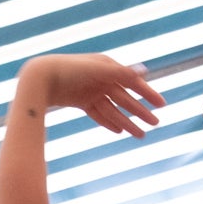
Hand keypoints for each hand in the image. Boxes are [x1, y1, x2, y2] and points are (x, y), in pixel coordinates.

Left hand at [21, 54, 162, 138]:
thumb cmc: (70, 70)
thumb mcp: (98, 71)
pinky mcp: (80, 101)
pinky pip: (98, 114)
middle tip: (156, 124)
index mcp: (108, 67)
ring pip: (113, 109)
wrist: (40, 78)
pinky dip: (109, 122)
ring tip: (141, 136)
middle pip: (125, 98)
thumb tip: (145, 70)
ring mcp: (90, 91)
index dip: (148, 93)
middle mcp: (101, 79)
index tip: (162, 105)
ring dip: (128, 122)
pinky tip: (120, 131)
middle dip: (141, 111)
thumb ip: (122, 73)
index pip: (133, 82)